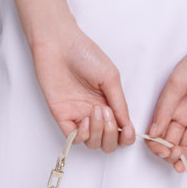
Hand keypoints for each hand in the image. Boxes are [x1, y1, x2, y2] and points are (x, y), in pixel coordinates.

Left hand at [29, 20, 134, 152]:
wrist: (58, 45)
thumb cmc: (85, 54)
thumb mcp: (110, 77)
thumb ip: (119, 103)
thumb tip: (128, 125)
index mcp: (109, 103)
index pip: (121, 131)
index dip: (126, 136)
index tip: (127, 131)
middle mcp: (94, 112)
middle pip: (107, 142)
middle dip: (111, 135)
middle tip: (107, 113)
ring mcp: (78, 115)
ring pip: (92, 143)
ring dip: (98, 132)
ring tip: (96, 111)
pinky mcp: (62, 115)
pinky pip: (74, 138)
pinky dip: (83, 135)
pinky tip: (85, 119)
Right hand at [145, 26, 186, 171]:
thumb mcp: (177, 83)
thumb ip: (165, 108)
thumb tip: (152, 131)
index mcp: (170, 103)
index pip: (157, 129)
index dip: (155, 142)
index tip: (159, 149)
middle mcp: (183, 112)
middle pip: (170, 139)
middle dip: (167, 152)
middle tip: (169, 156)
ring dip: (181, 156)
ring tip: (179, 165)